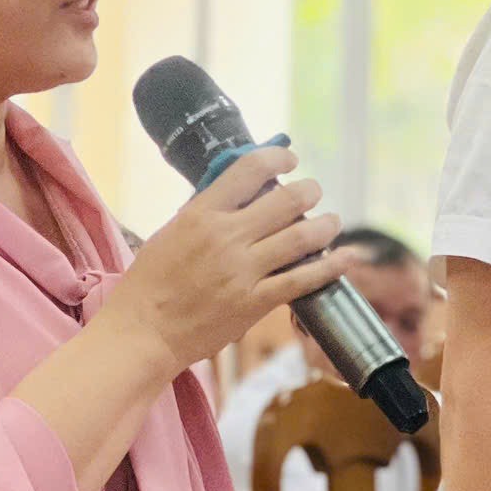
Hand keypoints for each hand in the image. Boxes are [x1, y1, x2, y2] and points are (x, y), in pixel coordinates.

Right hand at [107, 146, 351, 375]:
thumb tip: (239, 187)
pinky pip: (302, 280)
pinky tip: (347, 257)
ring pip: (300, 238)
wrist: (144, 332)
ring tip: (333, 221)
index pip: (249, 169)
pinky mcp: (254, 303)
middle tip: (314, 192)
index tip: (289, 160)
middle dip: (308, 191)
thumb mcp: (171, 231)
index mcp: (201, 214)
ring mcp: (242, 272)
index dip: (278, 158)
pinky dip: (330, 267)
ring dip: (325, 225)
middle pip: (285, 201)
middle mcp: (226, 237)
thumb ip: (206, 209)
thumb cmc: (151, 282)